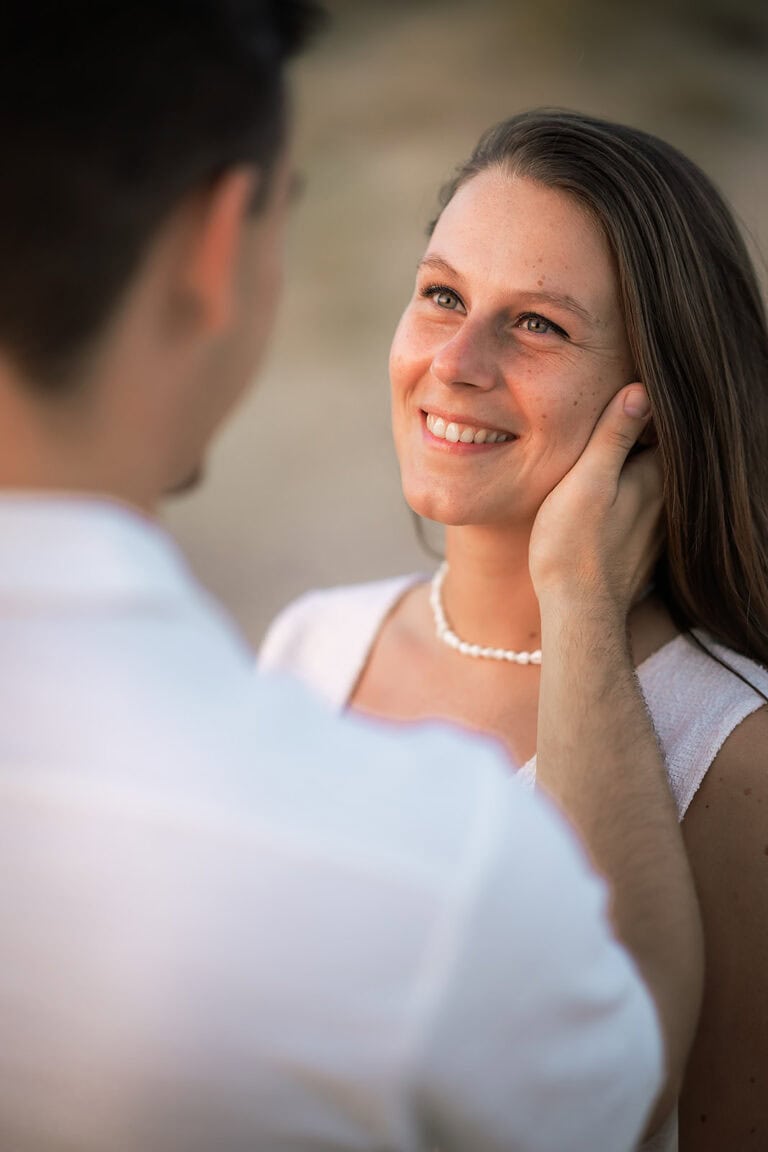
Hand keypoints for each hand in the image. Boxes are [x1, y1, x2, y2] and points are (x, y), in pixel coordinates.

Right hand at [529, 384, 663, 615]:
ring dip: (633, 472)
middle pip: (658, 457)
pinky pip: (642, 513)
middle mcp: (667, 503)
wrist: (578, 611)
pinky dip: (629, 501)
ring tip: (604, 462)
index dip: (643, 409)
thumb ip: (614, 435)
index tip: (621, 398)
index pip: (663, 428)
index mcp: (657, 478)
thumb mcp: (587, 479)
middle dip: (639, 440)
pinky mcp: (644, 551)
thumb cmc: (572, 544)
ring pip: (650, 487)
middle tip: (606, 424)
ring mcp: (658, 530)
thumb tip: (640, 389)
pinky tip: (609, 504)